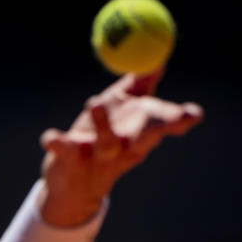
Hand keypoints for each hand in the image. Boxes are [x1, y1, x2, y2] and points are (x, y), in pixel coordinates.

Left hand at [39, 68, 203, 226]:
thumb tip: (157, 59)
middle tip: (168, 116)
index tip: (193, 114)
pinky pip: (64, 150)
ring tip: (93, 101)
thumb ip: (140, 85)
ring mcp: (98, 156)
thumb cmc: (102, 136)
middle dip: (157, 126)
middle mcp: (124, 146)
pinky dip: (56, 142)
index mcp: (139, 133)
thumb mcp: (123, 110)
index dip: (179, 119)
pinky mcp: (71, 161)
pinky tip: (48, 138)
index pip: (164, 124)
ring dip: (102, 123)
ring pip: (106, 141)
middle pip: (145, 136)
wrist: (73, 182)